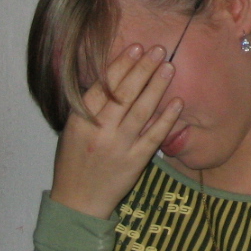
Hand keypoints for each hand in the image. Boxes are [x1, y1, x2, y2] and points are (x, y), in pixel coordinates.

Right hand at [49, 44, 183, 219]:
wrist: (77, 202)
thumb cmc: (74, 161)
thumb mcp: (73, 131)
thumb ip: (91, 107)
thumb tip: (115, 76)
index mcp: (81, 121)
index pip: (104, 86)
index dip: (121, 65)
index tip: (136, 47)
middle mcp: (100, 131)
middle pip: (125, 94)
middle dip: (143, 69)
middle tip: (159, 50)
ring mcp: (119, 147)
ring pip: (141, 111)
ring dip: (157, 87)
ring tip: (169, 68)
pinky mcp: (135, 162)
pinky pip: (154, 136)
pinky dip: (167, 118)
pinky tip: (177, 102)